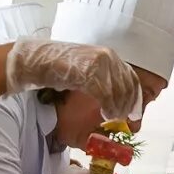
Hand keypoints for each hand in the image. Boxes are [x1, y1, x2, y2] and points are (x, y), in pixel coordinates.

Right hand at [5, 38, 142, 120]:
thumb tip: (116, 96)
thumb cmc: (59, 65)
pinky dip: (109, 108)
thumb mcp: (86, 67)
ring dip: (118, 109)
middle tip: (123, 118)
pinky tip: (105, 115)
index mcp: (108, 54)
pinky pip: (106, 95)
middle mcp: (107, 57)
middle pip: (128, 86)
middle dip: (127, 105)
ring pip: (119, 92)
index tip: (134, 111)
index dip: (135, 96)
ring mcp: (99, 64)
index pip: (131, 77)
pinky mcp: (89, 74)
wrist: (39, 60)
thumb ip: (102, 77)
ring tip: (112, 118)